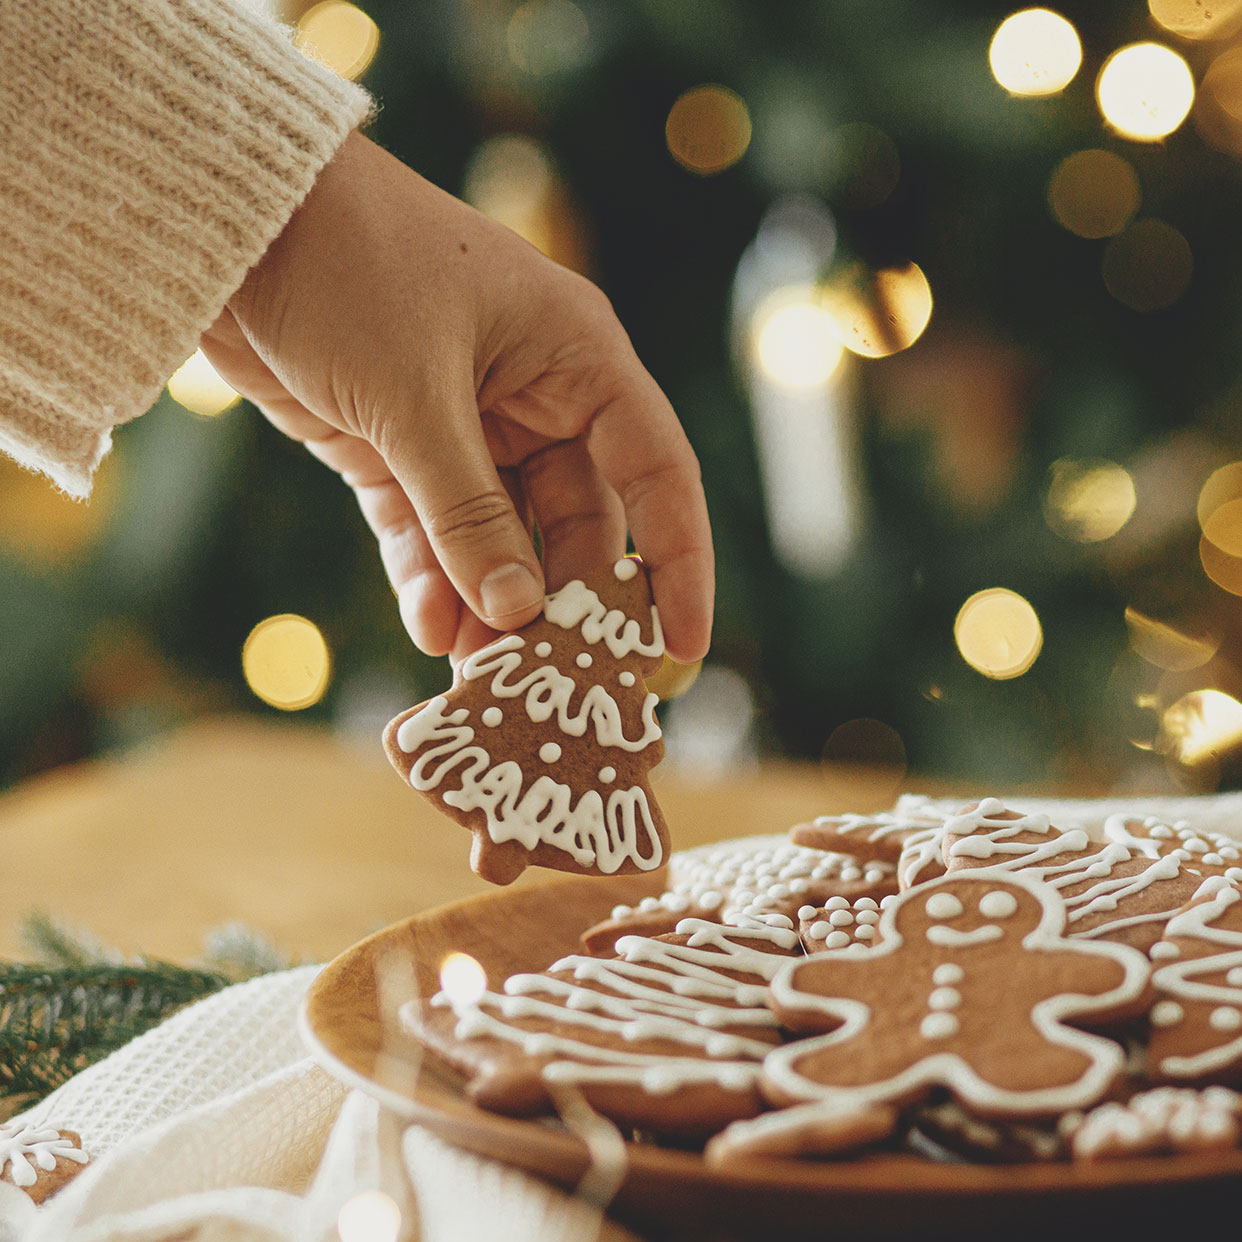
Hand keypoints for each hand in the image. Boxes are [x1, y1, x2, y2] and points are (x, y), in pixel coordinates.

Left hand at [199, 131, 711, 661]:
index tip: (679, 648)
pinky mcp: (396, 446)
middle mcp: (537, 392)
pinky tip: (429, 628)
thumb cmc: (347, 267)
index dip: (676, 563)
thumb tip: (516, 614)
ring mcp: (467, 422)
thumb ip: (467, 512)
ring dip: (492, 604)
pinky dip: (432, 579)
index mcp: (578, 356)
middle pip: (580, 522)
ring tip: (481, 679)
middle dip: (565, 602)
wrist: (224, 219)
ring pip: (503, 538)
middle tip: (554, 683)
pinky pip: (433, 531)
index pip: (657, 472)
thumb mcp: (414, 396)